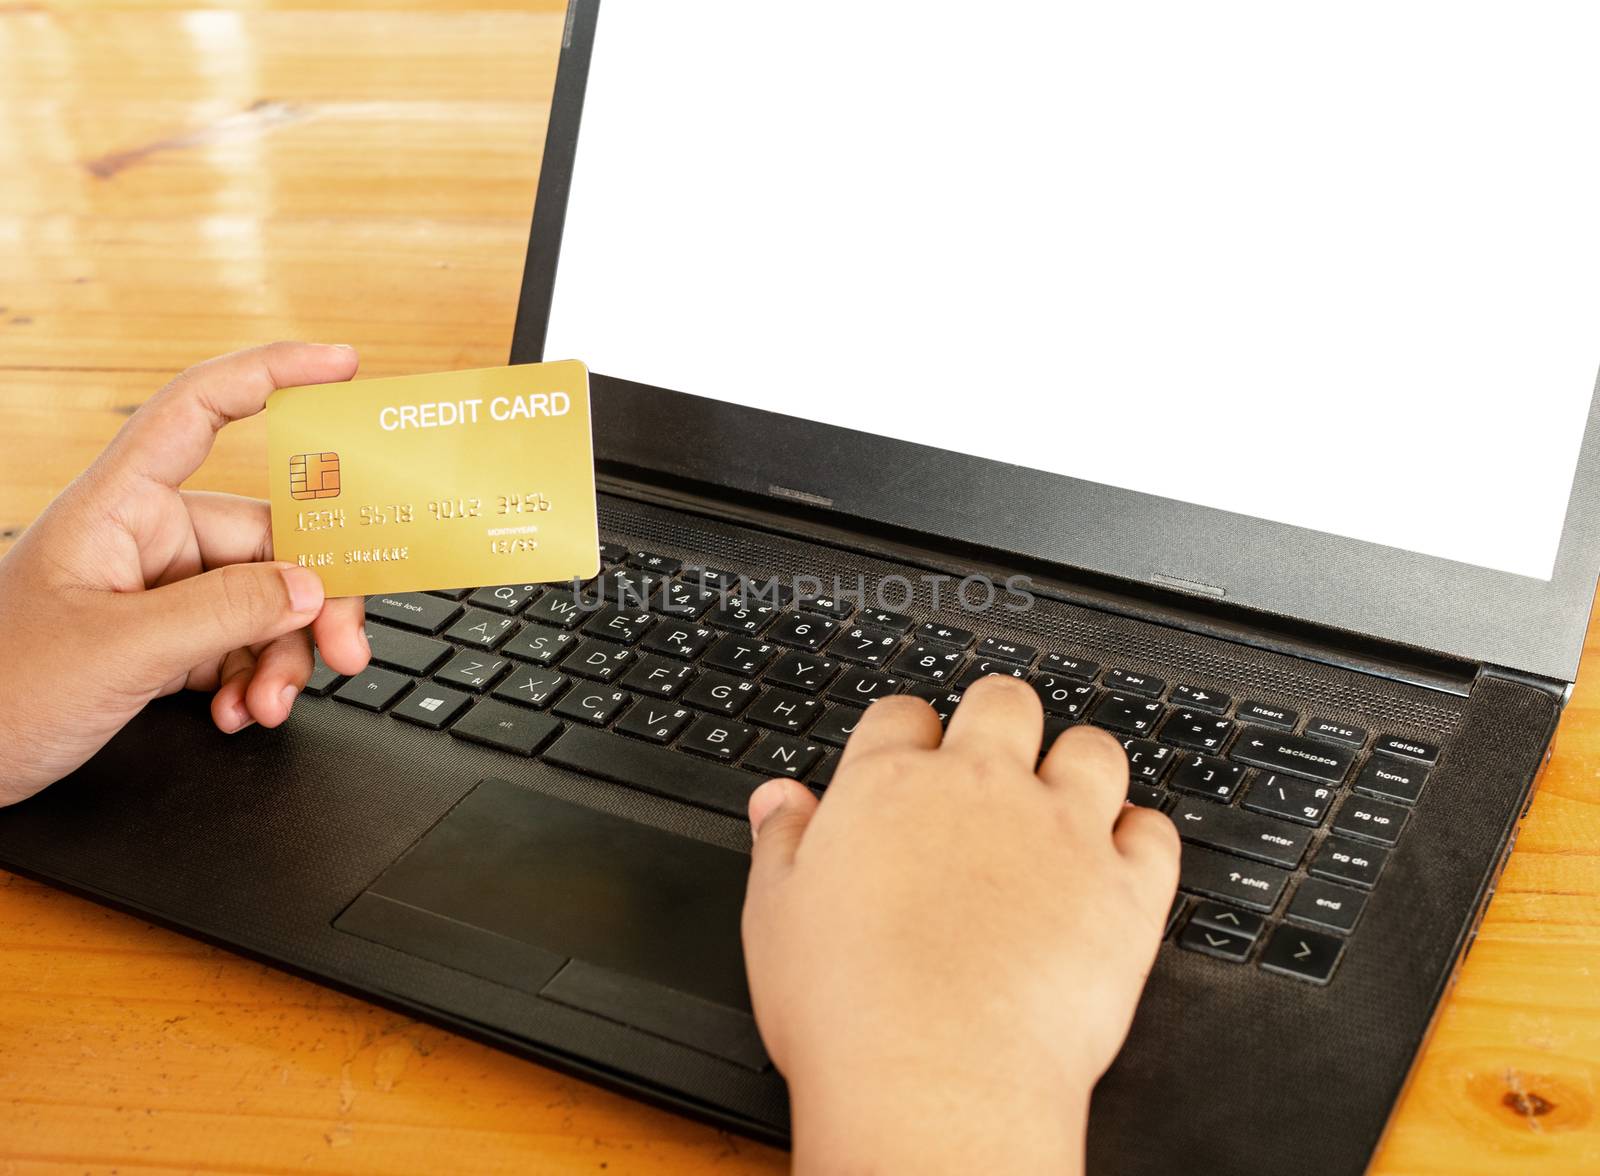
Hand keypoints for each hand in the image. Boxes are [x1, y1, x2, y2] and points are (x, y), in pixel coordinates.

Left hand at [0, 343, 371, 805]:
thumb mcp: (118, 651)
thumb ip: (225, 613)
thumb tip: (313, 588)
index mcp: (119, 507)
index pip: (201, 410)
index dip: (274, 376)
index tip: (342, 367)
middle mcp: (146, 538)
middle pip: (268, 537)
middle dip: (314, 598)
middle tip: (347, 650)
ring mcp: (160, 591)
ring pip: (268, 599)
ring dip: (284, 654)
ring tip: (269, 705)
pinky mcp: (167, 641)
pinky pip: (244, 643)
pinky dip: (256, 679)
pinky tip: (240, 712)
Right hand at [741, 675, 1179, 1174]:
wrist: (933, 1080)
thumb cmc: (847, 1010)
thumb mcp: (775, 916)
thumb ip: (782, 843)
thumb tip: (779, 799)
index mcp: (890, 786)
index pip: (902, 714)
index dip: (906, 733)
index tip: (907, 759)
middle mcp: (980, 789)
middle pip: (1003, 702)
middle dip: (998, 719)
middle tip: (991, 760)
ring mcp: (1060, 833)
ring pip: (1091, 749)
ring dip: (1079, 765)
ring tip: (1065, 799)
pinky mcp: (1124, 890)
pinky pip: (1155, 833)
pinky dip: (1142, 838)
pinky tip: (1120, 857)